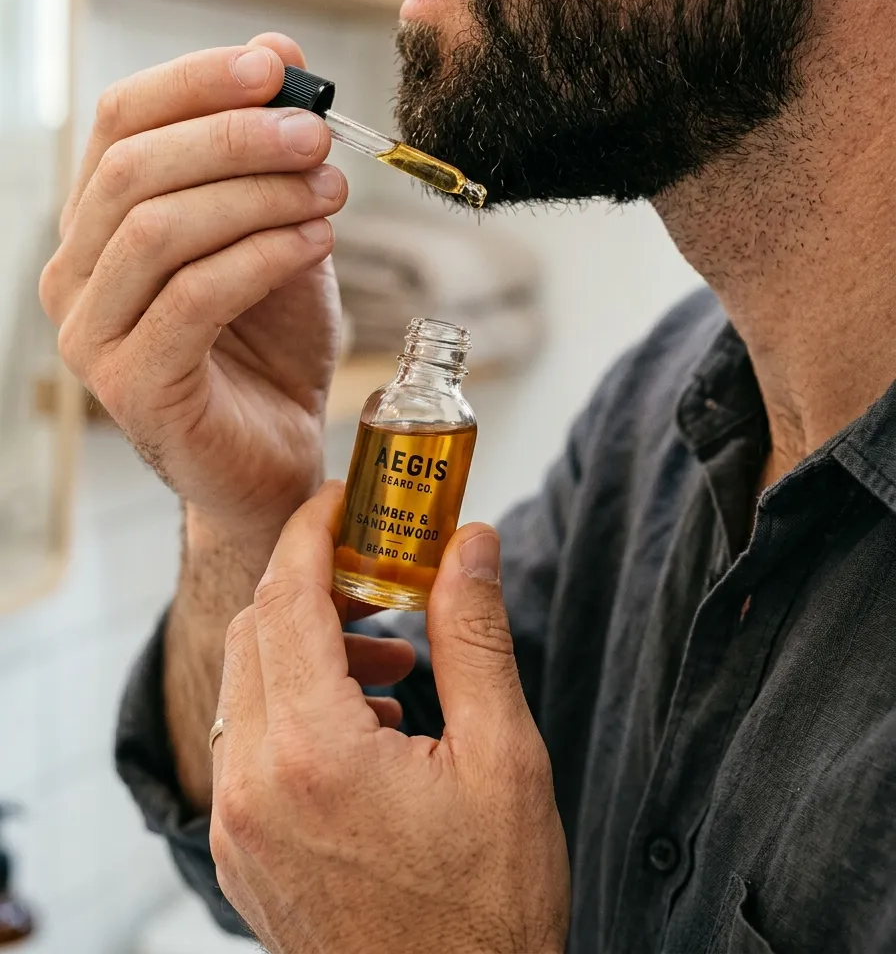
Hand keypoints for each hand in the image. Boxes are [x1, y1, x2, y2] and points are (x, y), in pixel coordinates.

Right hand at [40, 33, 344, 528]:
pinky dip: (262, 256)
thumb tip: (279, 52)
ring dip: (256, 195)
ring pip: (159, 229)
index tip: (280, 68)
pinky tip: (318, 241)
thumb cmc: (272, 344)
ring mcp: (92, 334)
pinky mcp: (132, 386)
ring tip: (331, 190)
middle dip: (235, 137)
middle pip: (134, 169)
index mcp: (97, 224)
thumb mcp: (278, 231)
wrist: (277, 452)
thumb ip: (271, 156)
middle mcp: (75, 274)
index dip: (196, 82)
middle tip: (318, 134)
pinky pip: (193, 297)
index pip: (120, 123)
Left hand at [210, 483, 570, 953]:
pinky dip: (293, 707)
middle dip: (312, 584)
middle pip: (254, 631)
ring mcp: (238, 828)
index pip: (286, 597)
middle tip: (379, 574)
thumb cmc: (489, 908)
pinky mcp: (241, 856)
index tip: (342, 499)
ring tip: (394, 666)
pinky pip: (247, 746)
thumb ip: (475, 635)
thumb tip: (470, 542)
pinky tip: (368, 729)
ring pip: (245, 686)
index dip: (312, 531)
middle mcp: (254, 788)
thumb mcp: (504, 759)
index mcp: (315, 754)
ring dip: (307, 648)